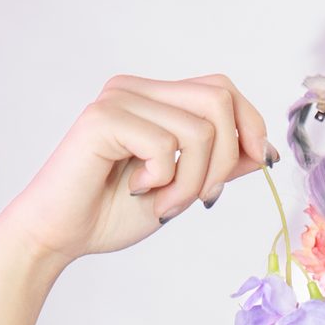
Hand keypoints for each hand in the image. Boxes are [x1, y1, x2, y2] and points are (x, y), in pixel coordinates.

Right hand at [0, 71, 276, 265]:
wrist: (59, 236)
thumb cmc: (111, 213)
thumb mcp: (183, 188)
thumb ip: (220, 165)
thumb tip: (264, 148)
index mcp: (153, 98)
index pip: (221, 88)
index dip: (250, 123)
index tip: (257, 162)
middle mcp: (136, 89)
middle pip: (219, 99)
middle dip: (228, 158)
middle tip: (203, 197)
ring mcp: (118, 99)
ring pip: (200, 129)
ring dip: (194, 181)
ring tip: (165, 201)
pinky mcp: (103, 118)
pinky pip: (167, 146)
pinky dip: (166, 182)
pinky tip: (138, 191)